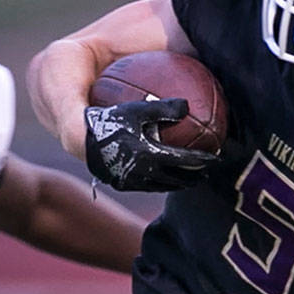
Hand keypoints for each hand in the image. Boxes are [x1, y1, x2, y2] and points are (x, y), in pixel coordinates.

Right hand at [83, 98, 216, 191]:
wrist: (77, 134)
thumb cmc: (109, 116)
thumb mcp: (136, 108)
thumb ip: (163, 108)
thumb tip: (187, 107)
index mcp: (150, 154)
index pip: (184, 160)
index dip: (202, 160)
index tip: (216, 158)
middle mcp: (142, 172)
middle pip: (176, 179)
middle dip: (194, 177)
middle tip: (207, 173)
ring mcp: (130, 181)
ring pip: (161, 186)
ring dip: (177, 183)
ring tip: (188, 179)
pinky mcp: (120, 183)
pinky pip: (145, 186)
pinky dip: (159, 182)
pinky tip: (162, 176)